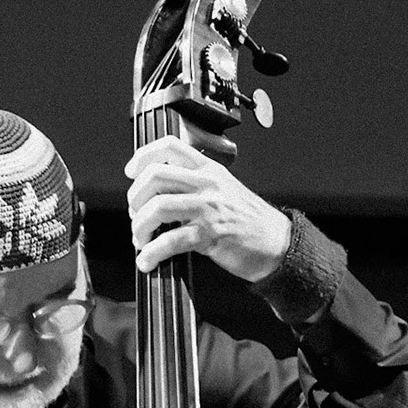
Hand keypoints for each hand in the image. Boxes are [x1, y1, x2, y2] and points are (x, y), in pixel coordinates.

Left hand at [124, 134, 291, 281]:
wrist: (276, 242)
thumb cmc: (248, 220)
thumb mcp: (223, 189)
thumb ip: (194, 185)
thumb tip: (157, 194)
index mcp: (208, 170)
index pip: (170, 147)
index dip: (143, 156)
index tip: (131, 172)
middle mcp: (207, 184)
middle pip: (155, 177)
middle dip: (134, 198)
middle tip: (135, 215)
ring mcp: (208, 208)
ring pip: (157, 208)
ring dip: (139, 227)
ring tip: (141, 241)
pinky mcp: (210, 234)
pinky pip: (169, 241)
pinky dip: (151, 253)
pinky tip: (147, 261)